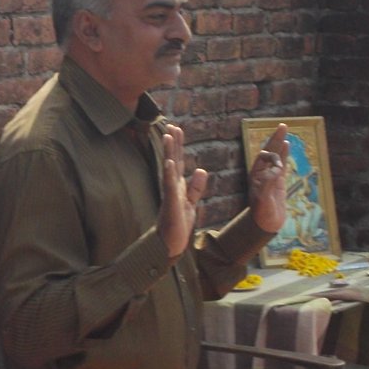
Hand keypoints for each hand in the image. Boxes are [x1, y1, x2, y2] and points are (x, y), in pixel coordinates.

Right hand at [158, 124, 208, 259]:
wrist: (171, 243)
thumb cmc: (178, 224)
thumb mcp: (192, 202)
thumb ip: (196, 187)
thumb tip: (201, 170)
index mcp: (178, 185)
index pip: (177, 160)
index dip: (177, 145)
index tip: (176, 129)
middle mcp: (172, 186)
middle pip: (172, 159)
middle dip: (173, 142)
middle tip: (172, 125)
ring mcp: (170, 193)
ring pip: (169, 168)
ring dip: (168, 152)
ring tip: (167, 136)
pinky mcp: (171, 203)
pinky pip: (169, 186)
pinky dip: (169, 174)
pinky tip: (169, 162)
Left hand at [248, 123, 290, 234]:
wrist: (266, 225)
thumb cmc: (262, 215)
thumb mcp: (263, 201)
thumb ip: (268, 185)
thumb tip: (276, 170)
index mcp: (255, 176)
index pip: (263, 158)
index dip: (272, 152)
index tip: (281, 161)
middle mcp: (262, 173)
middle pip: (269, 152)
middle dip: (275, 139)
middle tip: (282, 125)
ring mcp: (270, 176)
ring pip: (276, 156)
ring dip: (280, 143)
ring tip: (284, 130)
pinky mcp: (278, 181)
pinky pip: (282, 164)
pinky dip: (285, 154)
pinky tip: (288, 145)